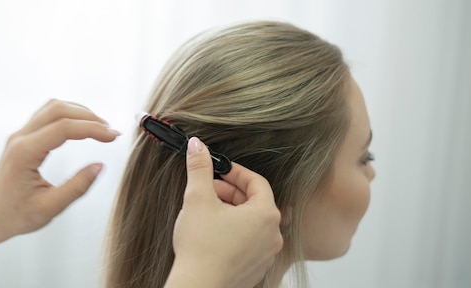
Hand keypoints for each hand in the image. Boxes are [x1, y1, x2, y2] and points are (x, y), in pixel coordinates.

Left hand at [0, 99, 119, 286]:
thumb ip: (76, 187)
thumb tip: (99, 166)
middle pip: (59, 109)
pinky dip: (70, 115)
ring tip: (101, 128)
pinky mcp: (24, 136)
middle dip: (89, 116)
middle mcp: (20, 138)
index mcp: (24, 153)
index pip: (64, 128)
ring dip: (80, 112)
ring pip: (53, 107)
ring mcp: (20, 134)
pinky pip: (48, 114)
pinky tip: (84, 126)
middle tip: (111, 132)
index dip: (92, 129)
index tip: (114, 137)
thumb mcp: (50, 208)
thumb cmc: (15, 215)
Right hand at [165, 137, 282, 287]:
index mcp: (266, 214)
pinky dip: (233, 232)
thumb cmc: (200, 245)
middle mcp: (273, 234)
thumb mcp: (197, 198)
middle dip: (229, 192)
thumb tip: (196, 144)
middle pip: (254, 202)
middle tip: (207, 189)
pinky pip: (248, 242)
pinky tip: (211, 233)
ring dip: (230, 212)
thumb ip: (199, 167)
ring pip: (251, 223)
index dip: (235, 172)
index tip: (218, 169)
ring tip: (206, 211)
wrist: (197, 286)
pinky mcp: (255, 269)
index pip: (256, 182)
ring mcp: (266, 254)